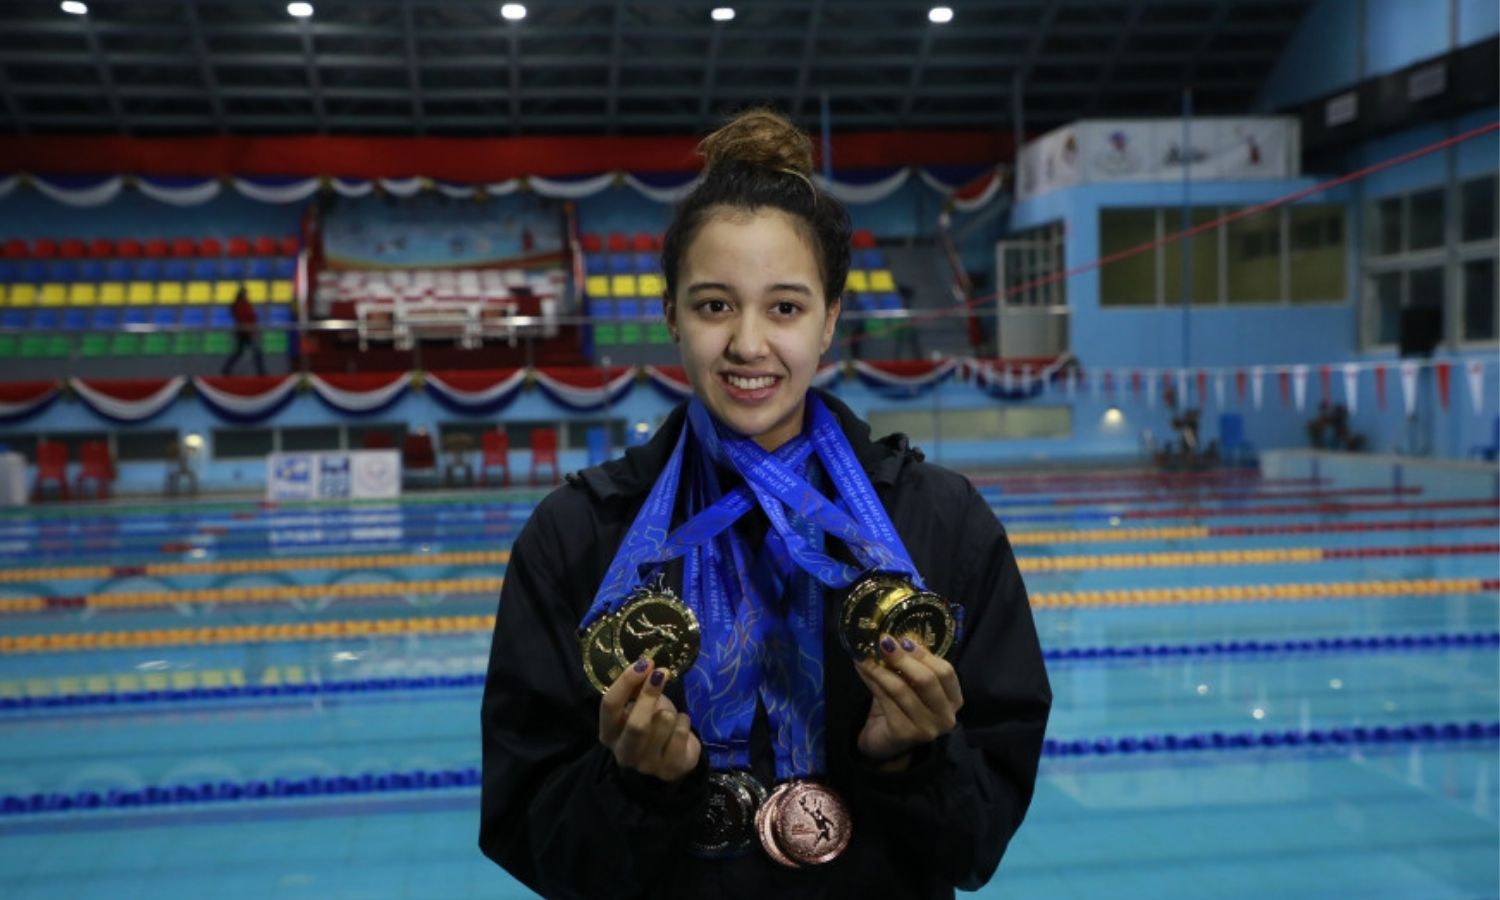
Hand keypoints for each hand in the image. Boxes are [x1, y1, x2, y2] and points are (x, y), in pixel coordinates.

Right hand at [598, 658, 701, 781]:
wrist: (674, 754)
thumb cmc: (651, 722)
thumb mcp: (639, 703)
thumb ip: (636, 687)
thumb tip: (645, 666)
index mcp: (608, 733)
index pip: (609, 706)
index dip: (626, 681)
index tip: (644, 662)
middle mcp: (623, 753)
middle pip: (636, 724)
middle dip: (649, 696)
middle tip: (662, 674)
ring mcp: (646, 765)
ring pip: (663, 725)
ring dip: (670, 712)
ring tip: (670, 714)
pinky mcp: (670, 769)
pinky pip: (681, 734)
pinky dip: (683, 722)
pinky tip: (680, 726)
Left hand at [854, 634, 962, 768]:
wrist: (884, 743)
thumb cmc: (901, 709)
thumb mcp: (911, 686)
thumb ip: (911, 666)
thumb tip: (895, 637)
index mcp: (954, 701)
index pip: (946, 672)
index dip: (924, 654)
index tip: (903, 639)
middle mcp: (946, 717)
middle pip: (927, 679)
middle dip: (903, 658)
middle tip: (883, 641)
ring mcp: (927, 728)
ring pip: (902, 689)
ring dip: (880, 668)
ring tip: (865, 654)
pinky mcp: (905, 734)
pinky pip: (885, 699)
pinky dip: (871, 680)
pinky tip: (861, 668)